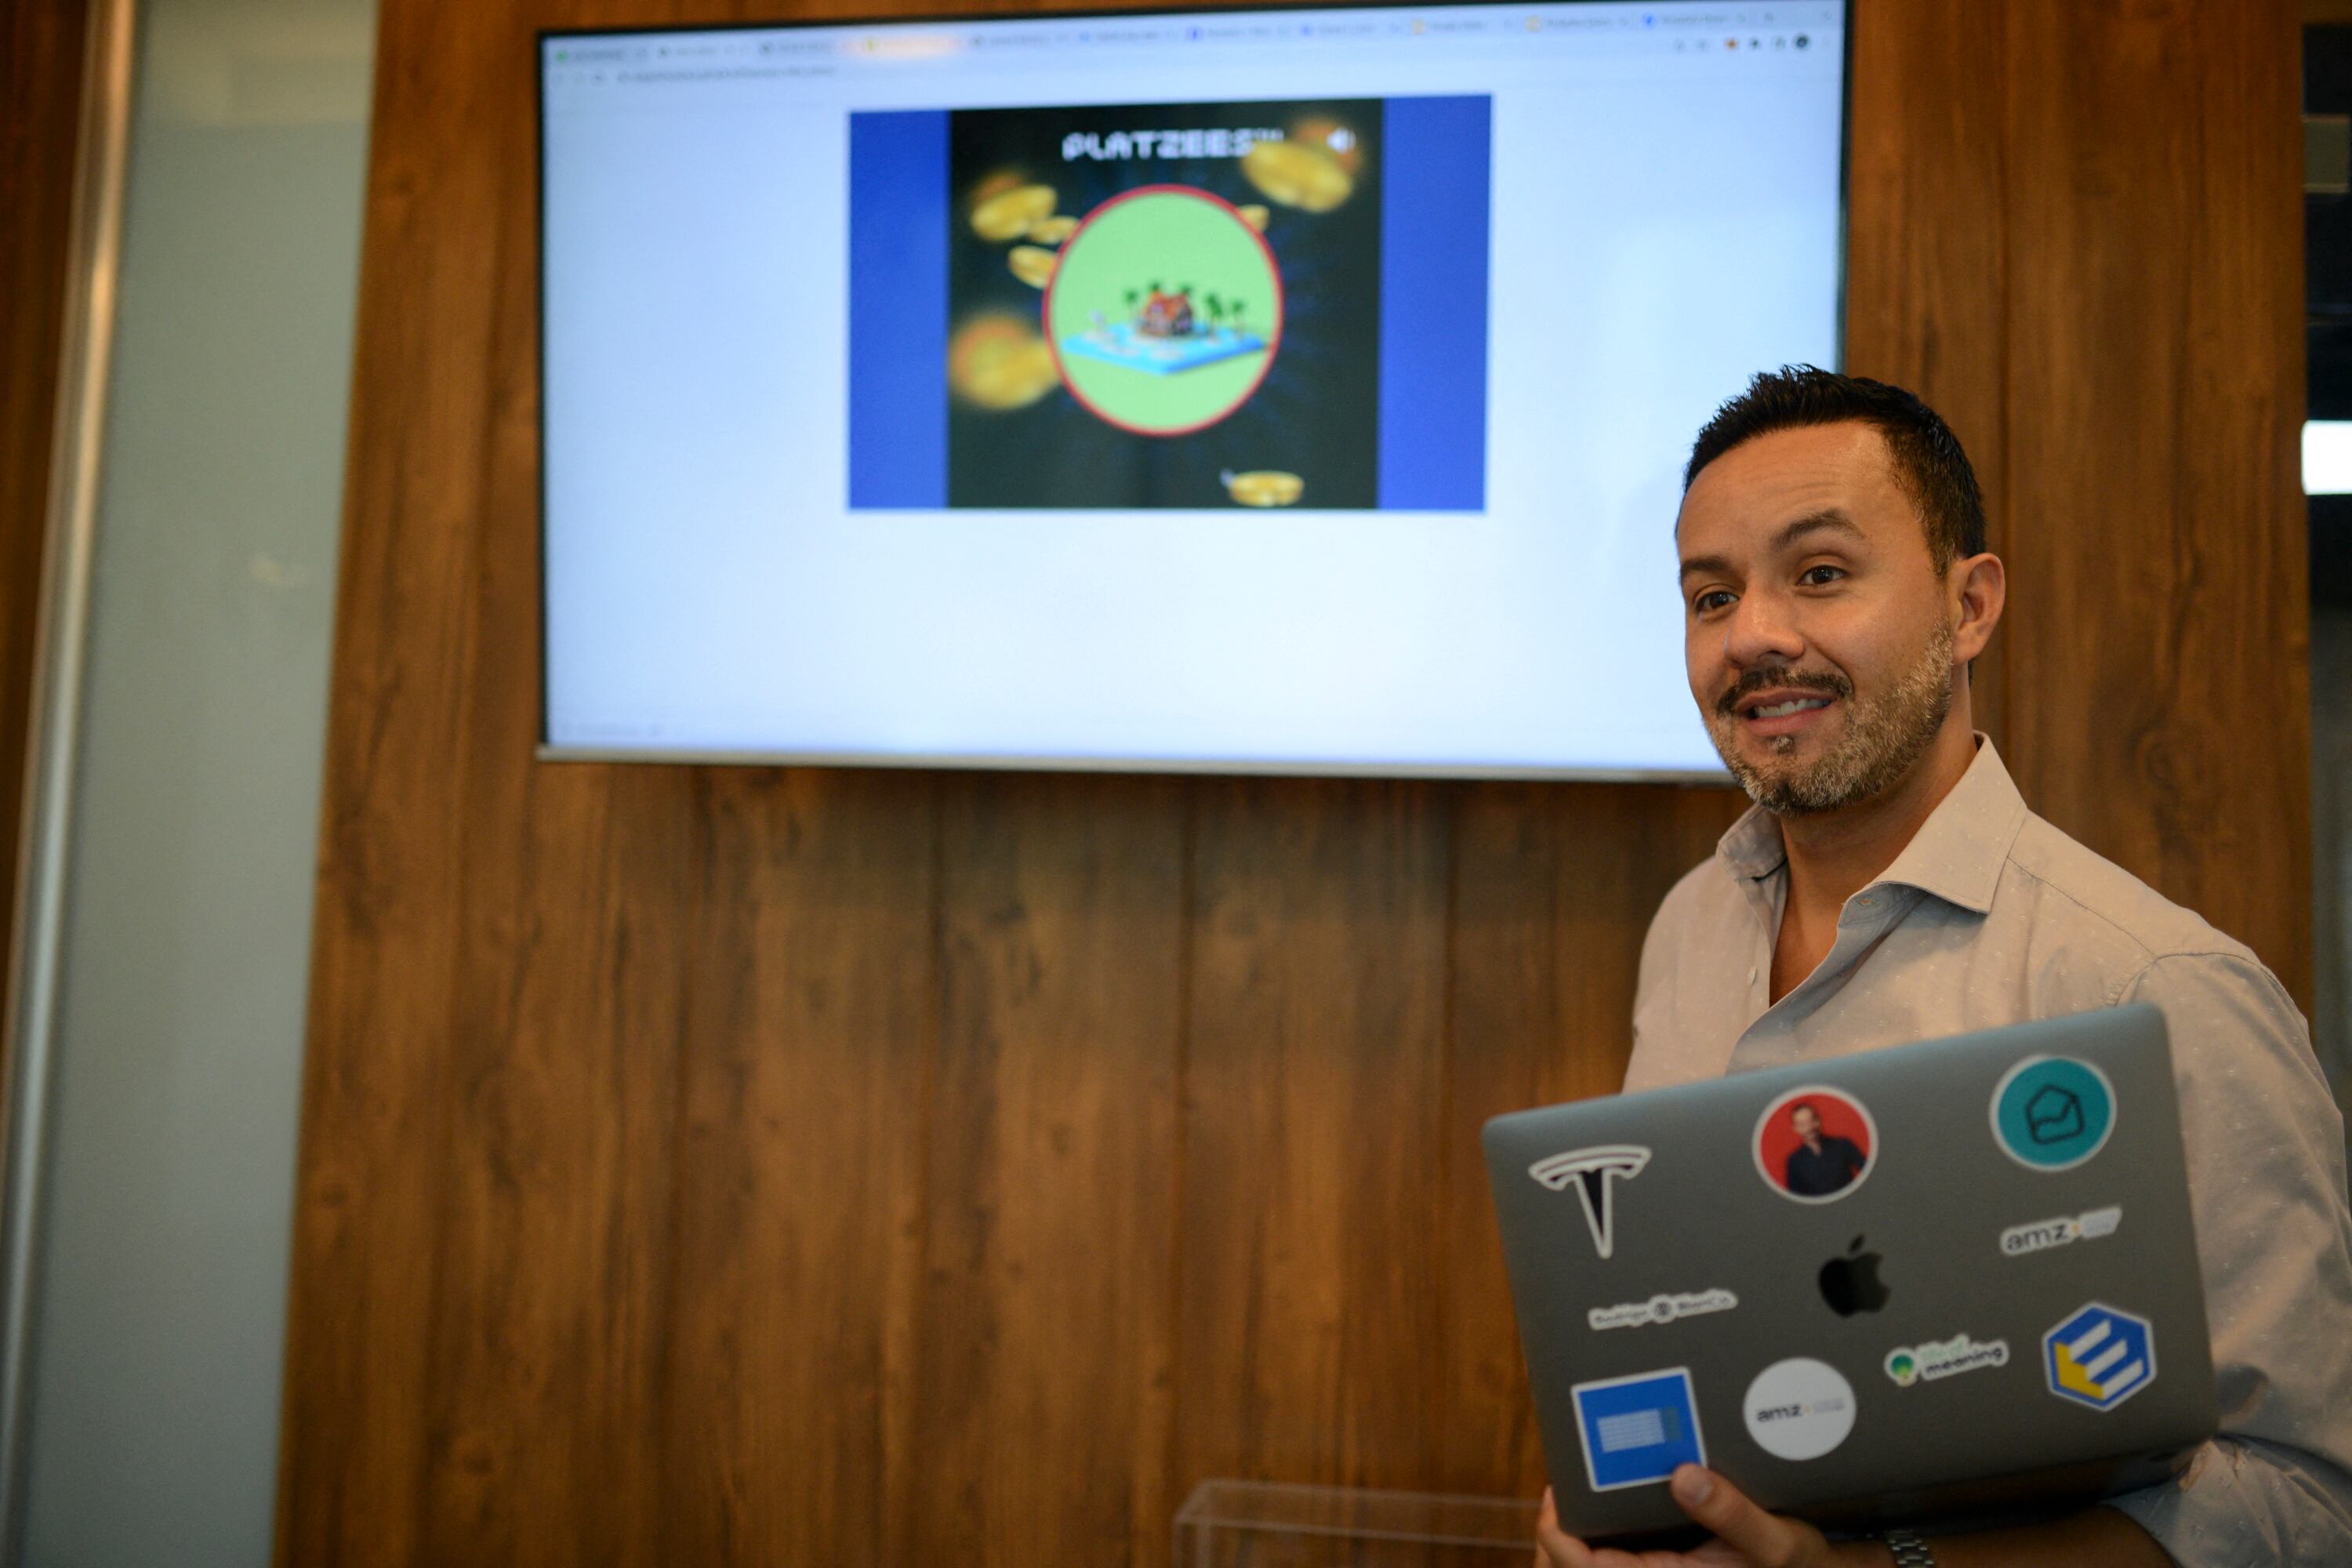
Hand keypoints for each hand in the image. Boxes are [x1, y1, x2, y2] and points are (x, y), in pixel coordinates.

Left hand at [1534, 1466, 1888, 1567]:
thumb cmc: (1804, 1565)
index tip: (1554, 1495)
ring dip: (1585, 1528)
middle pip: (1585, 1564)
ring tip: (1580, 1482)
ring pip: (1603, 1557)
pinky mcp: (1672, 1562)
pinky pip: (1626, 1550)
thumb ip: (1732, 1513)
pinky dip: (1612, 1525)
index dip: (1559, 1536)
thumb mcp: (1778, 1542)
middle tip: (1561, 1480)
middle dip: (1564, 1530)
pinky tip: (1615, 1490)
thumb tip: (1682, 1476)